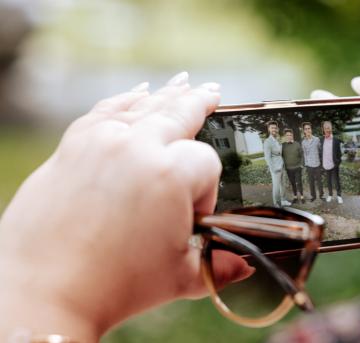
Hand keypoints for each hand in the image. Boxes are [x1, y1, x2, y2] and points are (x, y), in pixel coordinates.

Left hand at [0, 72, 248, 339]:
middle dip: (199, 104)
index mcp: (171, 174)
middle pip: (179, 113)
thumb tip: (242, 264)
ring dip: (167, 95)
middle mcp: (137, 147)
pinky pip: (105, 111)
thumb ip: (219, 265)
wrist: (42, 292)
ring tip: (185, 83)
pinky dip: (125, 99)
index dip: (207, 192)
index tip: (194, 221)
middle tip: (212, 92)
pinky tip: (138, 92)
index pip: (206, 164)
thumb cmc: (114, 287)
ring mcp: (101, 142)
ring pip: (144, 106)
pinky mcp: (72, 146)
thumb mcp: (180, 278)